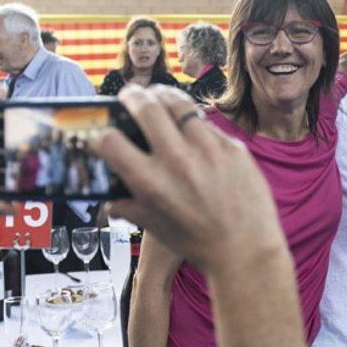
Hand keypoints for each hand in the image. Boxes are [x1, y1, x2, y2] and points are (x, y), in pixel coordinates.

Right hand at [95, 85, 286, 275]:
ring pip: (179, 103)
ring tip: (157, 96)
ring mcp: (209, 150)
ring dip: (163, 95)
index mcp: (152, 182)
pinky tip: (189, 125)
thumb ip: (130, 209)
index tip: (102, 132)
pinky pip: (207, 124)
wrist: (247, 251)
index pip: (110, 141)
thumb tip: (108, 201)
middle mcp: (179, 161)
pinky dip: (193, 121)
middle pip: (146, 107)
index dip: (100, 134)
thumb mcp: (157, 228)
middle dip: (132, 96)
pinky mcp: (234, 148)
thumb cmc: (199, 244)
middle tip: (130, 95)